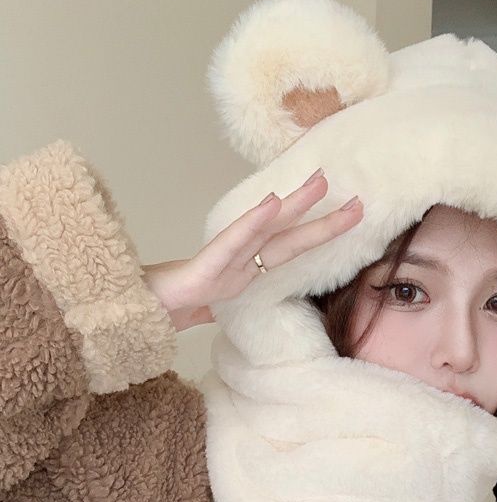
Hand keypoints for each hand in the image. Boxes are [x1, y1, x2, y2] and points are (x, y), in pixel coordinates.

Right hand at [141, 170, 362, 330]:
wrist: (134, 318)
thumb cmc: (168, 307)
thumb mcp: (212, 310)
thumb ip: (228, 305)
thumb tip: (235, 308)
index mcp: (245, 274)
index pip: (289, 251)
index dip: (319, 234)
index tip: (349, 217)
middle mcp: (238, 263)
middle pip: (287, 236)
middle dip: (322, 216)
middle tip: (358, 198)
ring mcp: (221, 263)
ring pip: (263, 230)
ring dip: (293, 206)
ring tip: (320, 183)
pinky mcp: (202, 270)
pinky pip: (231, 244)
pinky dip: (252, 224)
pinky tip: (271, 204)